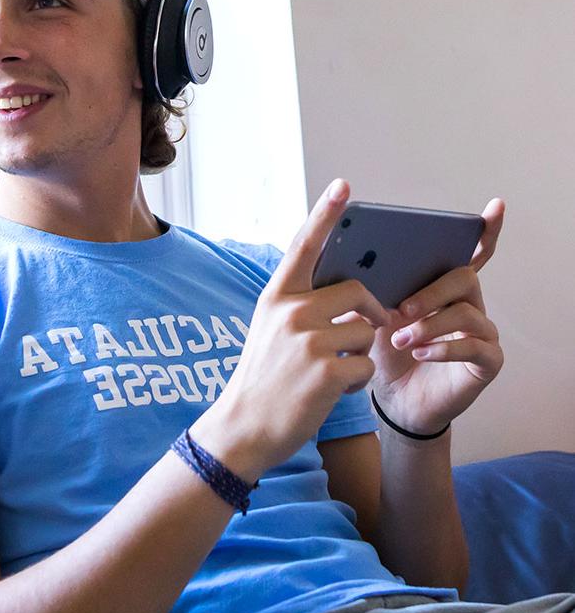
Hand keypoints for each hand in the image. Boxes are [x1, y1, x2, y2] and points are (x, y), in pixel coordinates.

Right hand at [191, 178, 388, 478]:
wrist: (244, 426)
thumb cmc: (264, 377)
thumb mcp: (272, 330)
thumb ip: (302, 306)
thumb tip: (352, 293)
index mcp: (276, 297)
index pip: (304, 247)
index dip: (325, 215)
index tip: (344, 186)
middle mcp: (291, 312)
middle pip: (356, 293)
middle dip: (369, 313)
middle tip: (367, 331)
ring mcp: (308, 340)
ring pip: (366, 331)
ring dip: (361, 353)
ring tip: (335, 371)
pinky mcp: (326, 370)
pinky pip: (367, 364)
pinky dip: (359, 380)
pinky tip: (336, 389)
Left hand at [366, 198, 505, 435]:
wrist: (394, 401)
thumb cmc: (386, 355)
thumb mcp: (372, 318)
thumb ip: (369, 291)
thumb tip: (348, 265)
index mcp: (442, 288)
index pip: (468, 255)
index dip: (484, 231)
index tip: (494, 206)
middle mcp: (468, 304)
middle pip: (462, 278)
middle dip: (430, 292)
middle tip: (400, 309)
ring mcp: (482, 332)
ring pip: (466, 312)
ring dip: (429, 324)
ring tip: (401, 340)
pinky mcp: (487, 360)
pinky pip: (474, 345)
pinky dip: (443, 348)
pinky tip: (421, 353)